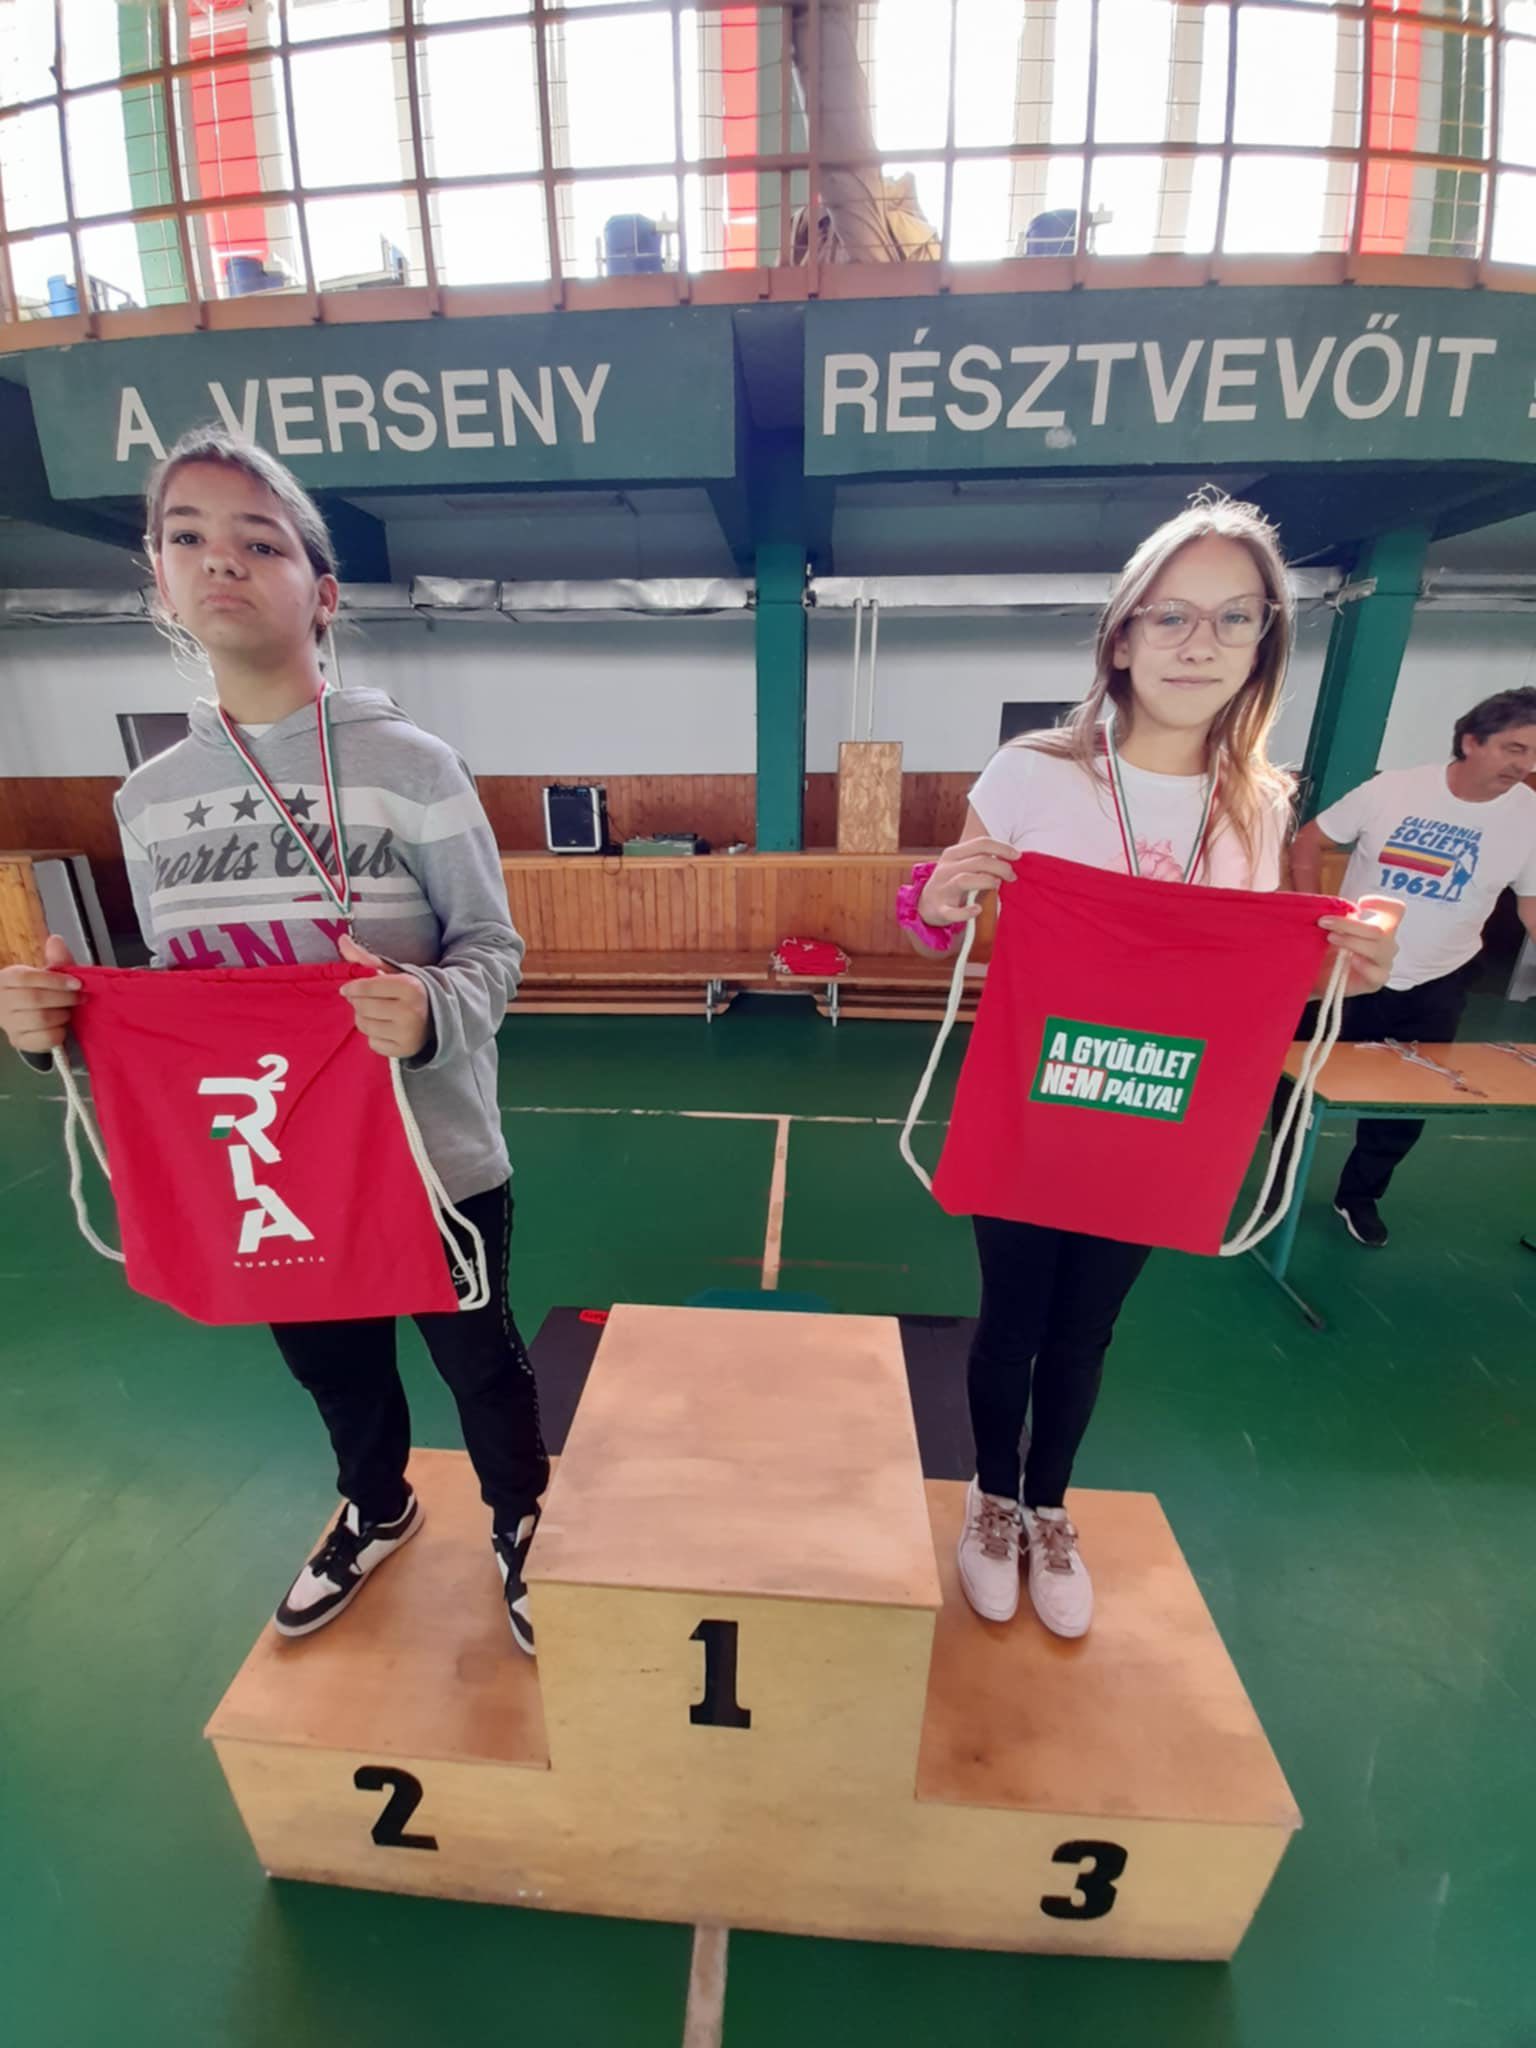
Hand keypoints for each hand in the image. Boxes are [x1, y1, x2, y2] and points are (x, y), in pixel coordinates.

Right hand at [0, 935, 80, 1053]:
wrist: (28, 1015)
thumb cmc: (40, 990)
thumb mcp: (48, 973)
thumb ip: (56, 959)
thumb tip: (56, 940)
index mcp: (7, 978)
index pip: (27, 978)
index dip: (55, 981)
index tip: (78, 983)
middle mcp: (2, 1001)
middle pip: (34, 999)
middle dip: (64, 998)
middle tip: (80, 998)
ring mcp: (9, 1023)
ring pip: (40, 1019)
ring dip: (62, 1015)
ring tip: (69, 1011)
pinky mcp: (18, 1041)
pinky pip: (44, 1039)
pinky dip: (59, 1032)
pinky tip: (62, 1026)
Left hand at [337, 933, 431, 1058]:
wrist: (437, 1016)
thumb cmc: (408, 992)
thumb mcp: (391, 972)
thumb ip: (364, 958)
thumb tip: (341, 939)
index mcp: (409, 987)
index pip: (365, 988)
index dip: (352, 988)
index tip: (349, 988)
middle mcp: (410, 1011)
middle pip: (362, 1007)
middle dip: (359, 1003)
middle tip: (368, 1001)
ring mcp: (408, 1033)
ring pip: (364, 1026)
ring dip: (365, 1019)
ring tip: (377, 1014)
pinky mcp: (404, 1050)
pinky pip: (372, 1043)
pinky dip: (374, 1036)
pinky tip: (386, 1028)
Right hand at [917, 836, 1018, 925]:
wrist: (925, 905)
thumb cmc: (951, 883)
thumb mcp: (962, 865)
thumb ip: (981, 860)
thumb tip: (1011, 858)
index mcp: (953, 854)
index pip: (981, 843)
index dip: (1002, 848)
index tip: (1017, 856)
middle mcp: (946, 868)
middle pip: (978, 861)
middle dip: (1000, 867)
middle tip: (1012, 876)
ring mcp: (942, 889)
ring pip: (965, 879)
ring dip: (986, 881)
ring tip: (997, 885)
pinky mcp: (940, 909)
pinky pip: (953, 911)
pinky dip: (966, 912)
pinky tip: (978, 909)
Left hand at [1319, 894, 1402, 993]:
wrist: (1321, 975)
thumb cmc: (1331, 949)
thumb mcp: (1334, 930)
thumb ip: (1340, 918)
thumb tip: (1337, 908)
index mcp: (1382, 927)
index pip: (1396, 911)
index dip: (1383, 904)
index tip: (1360, 903)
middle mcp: (1387, 943)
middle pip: (1378, 930)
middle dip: (1349, 924)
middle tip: (1324, 922)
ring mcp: (1384, 962)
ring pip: (1377, 948)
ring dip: (1351, 941)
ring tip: (1331, 939)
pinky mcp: (1378, 980)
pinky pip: (1377, 972)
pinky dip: (1363, 965)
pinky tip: (1350, 961)